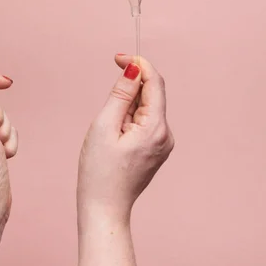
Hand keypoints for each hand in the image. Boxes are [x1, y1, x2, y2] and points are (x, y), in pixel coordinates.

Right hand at [77, 54, 173, 222]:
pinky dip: (129, 117)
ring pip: (146, 107)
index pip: (154, 82)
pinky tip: (115, 134)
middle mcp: (166, 134)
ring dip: (127, 105)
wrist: (103, 208)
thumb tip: (134, 68)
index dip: (138, 64)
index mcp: (156, 128)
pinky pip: (144, 121)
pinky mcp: (156, 148)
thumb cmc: (99, 170)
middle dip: (129, 88)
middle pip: (151, 94)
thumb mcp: (104, 125)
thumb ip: (121, 94)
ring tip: (108, 129)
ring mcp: (163, 143)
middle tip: (106, 105)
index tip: (117, 57)